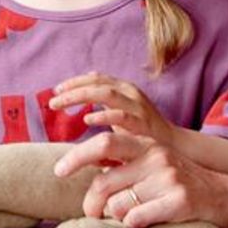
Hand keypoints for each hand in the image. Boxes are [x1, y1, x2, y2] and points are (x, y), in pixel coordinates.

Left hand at [51, 74, 176, 151]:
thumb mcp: (122, 117)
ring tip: (60, 104)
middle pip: (97, 82)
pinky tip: (86, 119)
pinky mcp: (143, 124)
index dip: (75, 81)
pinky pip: (121, 116)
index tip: (56, 90)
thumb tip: (80, 111)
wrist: (175, 148)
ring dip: (79, 96)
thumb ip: (105, 110)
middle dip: (72, 88)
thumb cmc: (144, 135)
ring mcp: (137, 107)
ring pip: (106, 93)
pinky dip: (103, 115)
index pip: (97, 78)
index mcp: (125, 90)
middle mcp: (130, 93)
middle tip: (52, 99)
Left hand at [55, 122, 227, 227]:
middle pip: (104, 180)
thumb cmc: (184, 185)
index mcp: (147, 145)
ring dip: (117, 218)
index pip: (103, 143)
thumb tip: (89, 177)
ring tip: (131, 218)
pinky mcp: (179, 200)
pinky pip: (137, 219)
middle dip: (89, 201)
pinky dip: (133, 226)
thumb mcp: (157, 165)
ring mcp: (168, 178)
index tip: (58, 171)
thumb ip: (128, 166)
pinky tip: (144, 224)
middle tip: (89, 214)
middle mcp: (156, 157)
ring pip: (118, 206)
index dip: (76, 156)